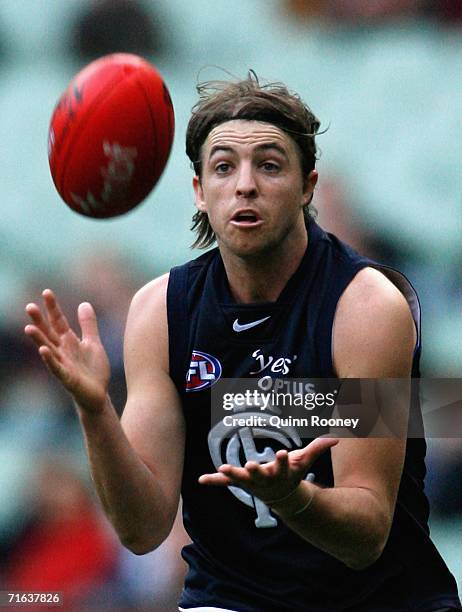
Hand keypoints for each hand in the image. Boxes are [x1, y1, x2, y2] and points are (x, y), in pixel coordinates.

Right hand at [24, 289, 110, 413]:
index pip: (58, 321)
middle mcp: (62, 351)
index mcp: (69, 341)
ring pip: (48, 349)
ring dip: (39, 339)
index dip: (53, 308)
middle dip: (39, 321)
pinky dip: (50, 359)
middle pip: (49, 333)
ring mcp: (63, 364)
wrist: (99, 395)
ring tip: (28, 327)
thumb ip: (88, 325)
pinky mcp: (67, 378)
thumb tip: (84, 303)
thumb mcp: (93, 343)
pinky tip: (43, 350)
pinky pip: (56, 368)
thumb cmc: (93, 370)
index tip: (46, 292)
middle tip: (29, 306)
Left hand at [199, 436, 337, 503]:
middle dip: (255, 470)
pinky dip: (214, 481)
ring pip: (241, 480)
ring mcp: (252, 482)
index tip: (282, 452)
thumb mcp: (305, 461)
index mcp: (282, 472)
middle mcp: (266, 479)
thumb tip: (337, 439)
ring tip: (223, 469)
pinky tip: (201, 479)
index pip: (284, 465)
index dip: (283, 460)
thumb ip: (318, 449)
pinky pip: (225, 483)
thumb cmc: (293, 474)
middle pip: (260, 474)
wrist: (282, 497)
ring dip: (232, 474)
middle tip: (250, 465)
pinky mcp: (240, 483)